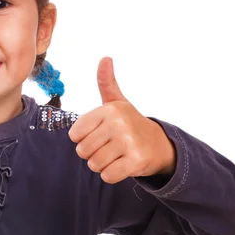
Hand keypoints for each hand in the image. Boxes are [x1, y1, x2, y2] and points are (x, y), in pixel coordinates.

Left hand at [68, 57, 176, 183]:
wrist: (159, 144)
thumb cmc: (129, 124)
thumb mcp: (116, 102)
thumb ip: (106, 83)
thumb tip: (105, 58)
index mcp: (109, 109)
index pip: (74, 134)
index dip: (84, 139)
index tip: (100, 135)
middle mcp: (118, 123)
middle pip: (82, 151)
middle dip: (92, 154)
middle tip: (109, 148)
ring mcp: (128, 142)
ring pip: (94, 164)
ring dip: (102, 165)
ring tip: (116, 156)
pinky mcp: (135, 160)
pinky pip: (108, 175)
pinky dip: (112, 175)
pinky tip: (122, 165)